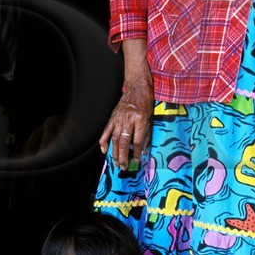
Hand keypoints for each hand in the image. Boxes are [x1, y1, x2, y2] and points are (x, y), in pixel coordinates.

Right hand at [99, 40, 152, 168]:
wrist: (137, 87)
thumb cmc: (146, 103)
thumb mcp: (150, 118)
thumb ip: (146, 134)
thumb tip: (142, 151)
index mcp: (140, 119)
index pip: (138, 140)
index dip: (137, 152)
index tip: (136, 161)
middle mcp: (128, 119)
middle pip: (124, 142)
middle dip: (123, 156)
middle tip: (123, 166)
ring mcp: (118, 118)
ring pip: (115, 139)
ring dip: (115, 152)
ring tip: (116, 163)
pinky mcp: (112, 117)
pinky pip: (106, 131)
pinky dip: (104, 141)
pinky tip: (104, 150)